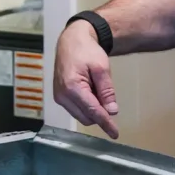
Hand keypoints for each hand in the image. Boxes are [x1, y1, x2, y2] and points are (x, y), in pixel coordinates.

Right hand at [53, 21, 118, 138]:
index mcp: (72, 87)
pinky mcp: (59, 96)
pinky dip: (86, 105)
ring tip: (95, 88)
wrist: (71, 40)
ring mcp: (58, 97)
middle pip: (86, 117)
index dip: (106, 123)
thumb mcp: (101, 68)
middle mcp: (62, 95)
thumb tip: (112, 112)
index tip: (115, 134)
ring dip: (92, 109)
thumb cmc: (87, 51)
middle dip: (100, 113)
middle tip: (107, 95)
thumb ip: (107, 91)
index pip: (93, 111)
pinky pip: (75, 109)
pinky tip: (89, 90)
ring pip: (81, 115)